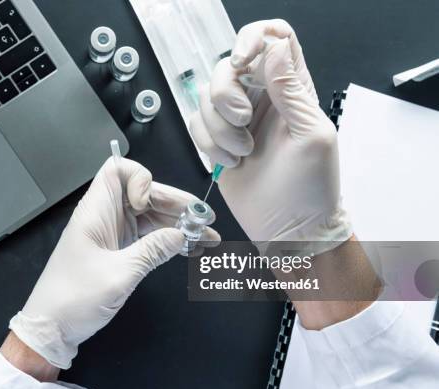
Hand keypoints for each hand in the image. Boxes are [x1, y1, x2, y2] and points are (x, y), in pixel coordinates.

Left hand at [9, 158, 219, 368]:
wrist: (51, 328)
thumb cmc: (74, 298)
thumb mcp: (118, 275)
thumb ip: (152, 251)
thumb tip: (181, 235)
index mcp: (96, 212)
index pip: (117, 170)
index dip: (139, 178)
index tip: (148, 204)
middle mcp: (105, 216)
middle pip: (145, 194)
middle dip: (175, 203)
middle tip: (205, 219)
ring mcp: (113, 233)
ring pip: (151, 216)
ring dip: (179, 224)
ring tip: (208, 237)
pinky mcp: (118, 250)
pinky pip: (148, 236)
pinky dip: (169, 240)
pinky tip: (191, 248)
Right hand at [190, 19, 350, 246]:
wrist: (289, 230)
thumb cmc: (310, 191)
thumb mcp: (312, 136)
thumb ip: (292, 90)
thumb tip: (276, 49)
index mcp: (294, 90)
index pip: (274, 38)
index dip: (253, 39)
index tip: (243, 62)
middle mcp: (263, 99)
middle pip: (227, 66)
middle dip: (226, 93)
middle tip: (244, 120)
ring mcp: (238, 120)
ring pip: (206, 97)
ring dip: (219, 127)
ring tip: (243, 151)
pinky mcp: (218, 141)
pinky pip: (196, 124)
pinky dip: (208, 143)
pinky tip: (230, 161)